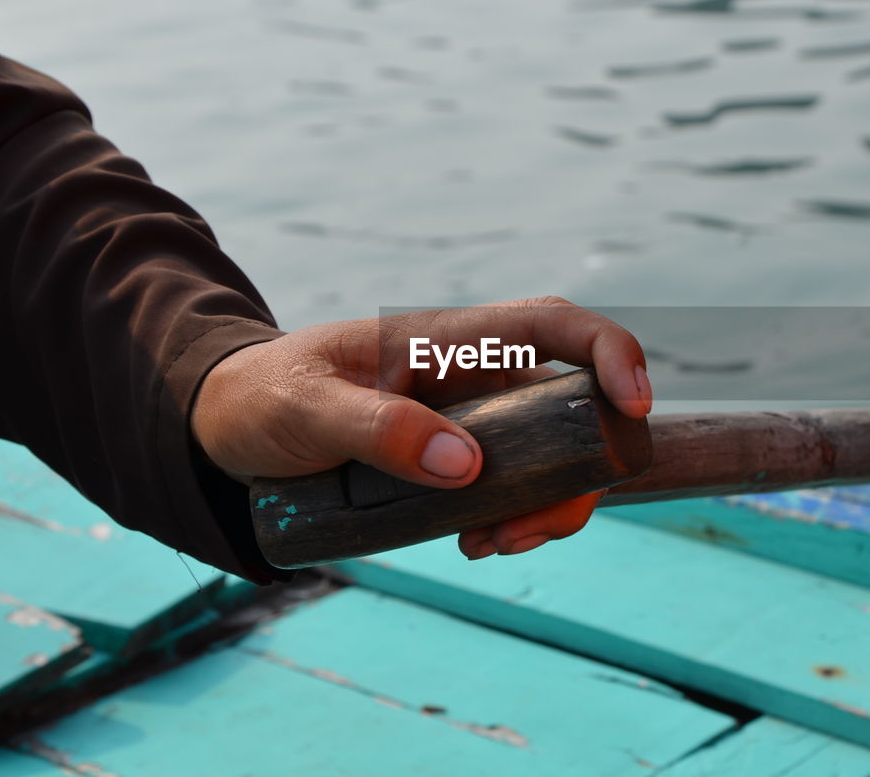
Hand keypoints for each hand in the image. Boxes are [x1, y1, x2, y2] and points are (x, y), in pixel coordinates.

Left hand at [192, 297, 650, 558]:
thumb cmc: (268, 397)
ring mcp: (474, 420)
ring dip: (551, 506)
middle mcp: (475, 375)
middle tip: (526, 530)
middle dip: (581, 470)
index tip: (634, 406)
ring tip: (492, 544)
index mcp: (445, 338)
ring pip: (556, 456)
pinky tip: (477, 542)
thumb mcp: (305, 410)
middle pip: (574, 405)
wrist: (235, 426)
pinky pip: (520, 487)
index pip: (551, 324)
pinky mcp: (462, 461)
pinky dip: (521, 519)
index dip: (609, 352)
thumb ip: (378, 430)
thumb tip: (468, 466)